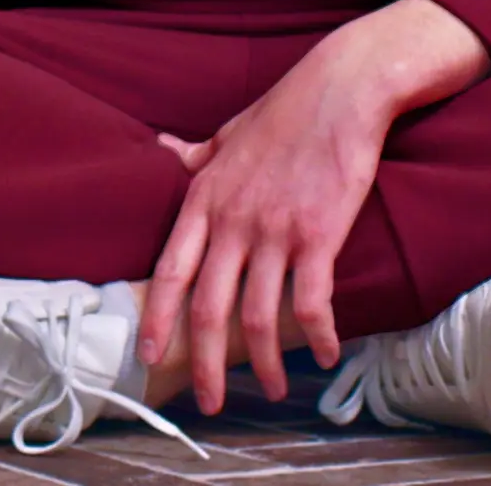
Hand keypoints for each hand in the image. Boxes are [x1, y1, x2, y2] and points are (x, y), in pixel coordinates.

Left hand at [137, 20, 398, 415]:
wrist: (341, 90)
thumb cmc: (286, 111)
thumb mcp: (228, 132)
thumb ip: (195, 156)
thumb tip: (160, 150)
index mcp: (205, 196)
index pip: (170, 269)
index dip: (158, 319)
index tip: (149, 355)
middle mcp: (233, 218)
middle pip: (209, 306)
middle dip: (205, 362)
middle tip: (208, 401)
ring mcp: (275, 228)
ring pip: (258, 316)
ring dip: (264, 362)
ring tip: (271, 389)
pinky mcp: (319, 234)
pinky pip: (311, 302)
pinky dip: (317, 336)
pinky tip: (326, 353)